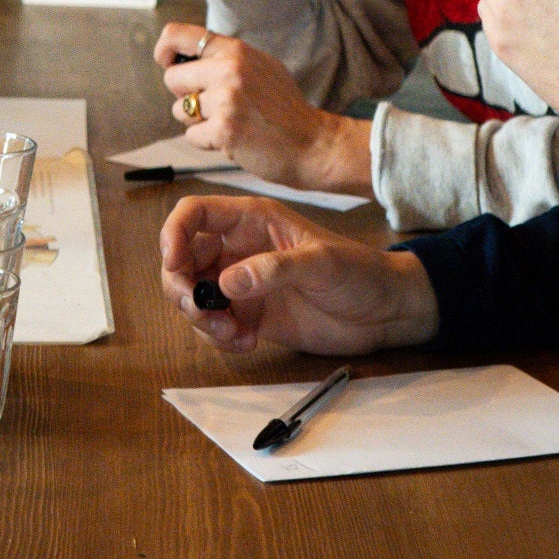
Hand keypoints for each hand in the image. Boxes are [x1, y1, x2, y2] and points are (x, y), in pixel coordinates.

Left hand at [153, 25, 368, 194]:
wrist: (313, 143)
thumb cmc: (284, 108)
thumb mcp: (260, 66)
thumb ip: (225, 58)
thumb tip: (183, 56)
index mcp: (235, 50)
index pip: (176, 33)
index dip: (163, 49)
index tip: (168, 63)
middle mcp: (229, 69)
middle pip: (172, 78)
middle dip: (185, 95)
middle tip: (213, 105)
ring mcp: (226, 99)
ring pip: (180, 110)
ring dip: (197, 122)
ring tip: (229, 122)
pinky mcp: (225, 129)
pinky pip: (192, 136)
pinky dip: (207, 142)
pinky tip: (233, 139)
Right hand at [159, 196, 438, 355]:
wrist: (385, 312)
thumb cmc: (360, 272)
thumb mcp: (321, 263)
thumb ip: (274, 268)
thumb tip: (227, 282)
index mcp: (251, 221)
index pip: (194, 215)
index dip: (173, 235)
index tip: (173, 265)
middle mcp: (239, 249)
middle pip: (183, 260)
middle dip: (182, 288)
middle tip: (203, 312)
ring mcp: (243, 284)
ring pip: (195, 296)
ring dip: (201, 319)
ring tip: (232, 334)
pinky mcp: (250, 316)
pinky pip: (215, 326)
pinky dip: (220, 339)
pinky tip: (247, 342)